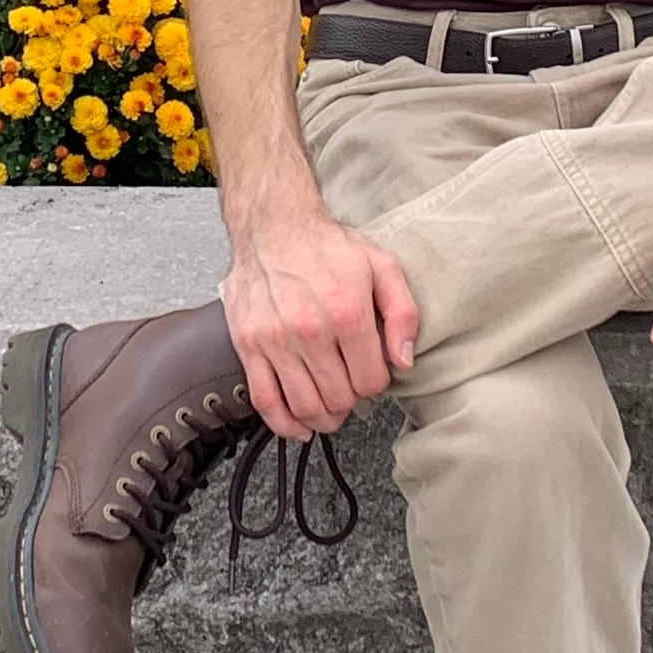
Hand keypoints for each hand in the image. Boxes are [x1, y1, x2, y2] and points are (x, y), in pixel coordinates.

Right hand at [221, 209, 420, 439]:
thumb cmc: (327, 247)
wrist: (273, 226)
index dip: (376, 384)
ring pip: (305, 406)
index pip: (371, 380)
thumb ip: (403, 314)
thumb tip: (404, 360)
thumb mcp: (382, 267)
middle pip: (340, 398)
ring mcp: (275, 340)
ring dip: (325, 417)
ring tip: (332, 408)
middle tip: (351, 387)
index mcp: (347, 311)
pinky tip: (300, 426)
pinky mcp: (248, 345)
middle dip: (352, 401)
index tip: (372, 374)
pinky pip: (265, 401)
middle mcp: (310, 330)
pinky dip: (284, 425)